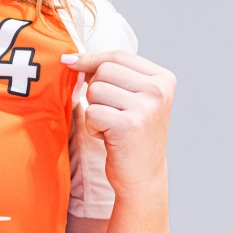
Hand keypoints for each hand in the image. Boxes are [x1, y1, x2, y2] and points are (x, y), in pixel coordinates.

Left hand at [61, 50, 175, 200]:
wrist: (142, 177)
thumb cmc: (131, 135)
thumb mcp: (131, 98)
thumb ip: (110, 74)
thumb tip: (69, 57)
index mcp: (163, 79)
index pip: (118, 55)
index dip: (92, 60)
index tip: (71, 63)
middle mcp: (158, 90)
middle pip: (104, 70)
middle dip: (96, 91)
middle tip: (111, 113)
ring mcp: (146, 107)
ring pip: (95, 90)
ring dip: (94, 110)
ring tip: (111, 126)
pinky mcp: (128, 125)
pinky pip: (91, 112)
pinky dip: (92, 126)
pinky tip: (108, 137)